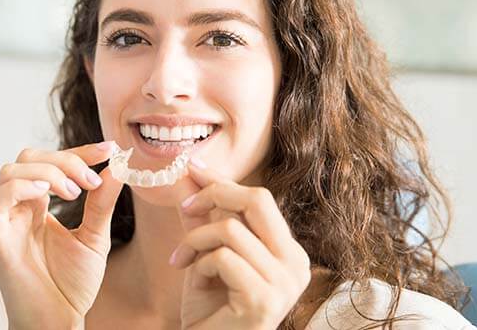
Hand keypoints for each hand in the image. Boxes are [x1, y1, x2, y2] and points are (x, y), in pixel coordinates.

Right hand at [0, 141, 123, 329]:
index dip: (79, 151)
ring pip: (9, 171)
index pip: (51, 163)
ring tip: (74, 192)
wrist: (58, 323)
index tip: (109, 150)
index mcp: (38, 206)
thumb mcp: (94, 237)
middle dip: (64, 159)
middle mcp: (18, 209)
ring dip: (47, 172)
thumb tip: (116, 168)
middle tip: (90, 179)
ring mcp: (5, 223)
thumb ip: (101, 203)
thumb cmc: (71, 286)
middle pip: (27, 158)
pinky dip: (20, 188)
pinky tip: (47, 196)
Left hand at [171, 158, 311, 329]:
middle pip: (258, 200)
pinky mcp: (264, 300)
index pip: (259, 200)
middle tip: (186, 207)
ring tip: (181, 260)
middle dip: (215, 194)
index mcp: (288, 251)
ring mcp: (284, 283)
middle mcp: (295, 264)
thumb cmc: (210, 309)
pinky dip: (199, 264)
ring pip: (231, 229)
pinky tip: (193, 282)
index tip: (193, 167)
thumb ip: (203, 217)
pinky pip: (222, 257)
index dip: (223, 181)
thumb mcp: (205, 254)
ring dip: (195, 241)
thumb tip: (189, 175)